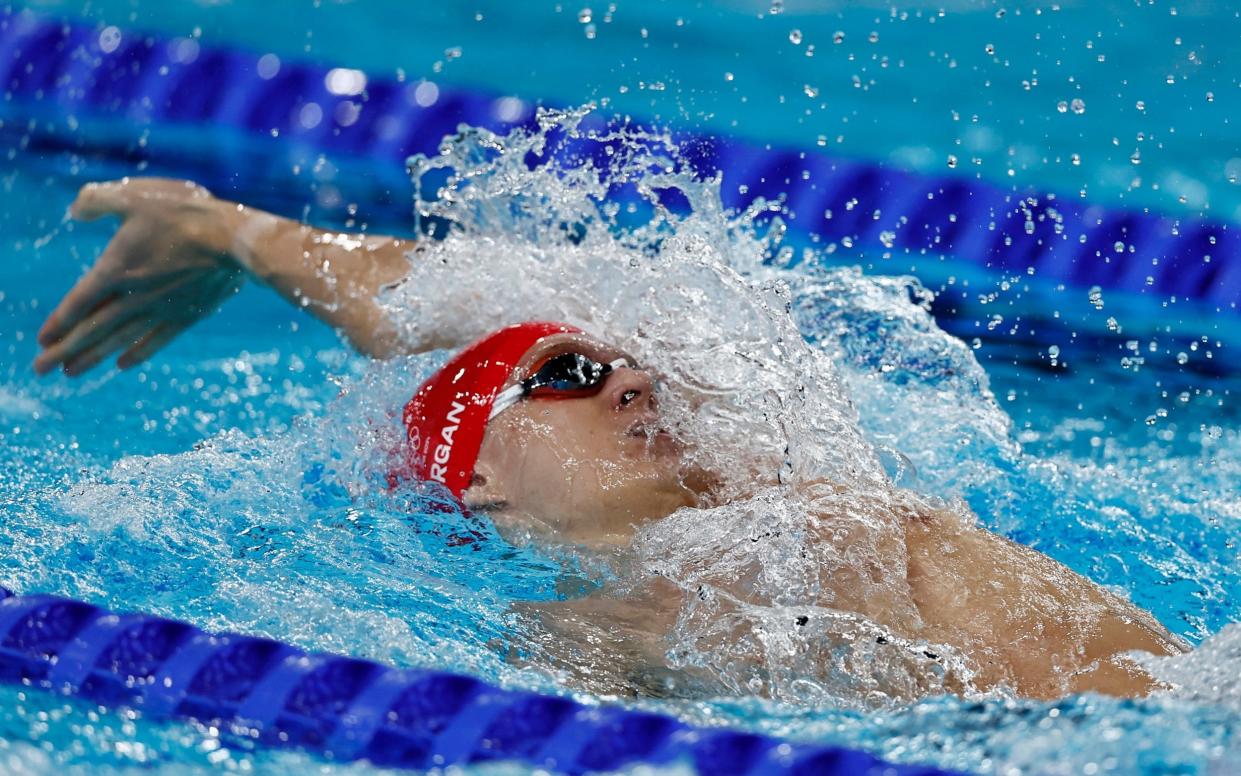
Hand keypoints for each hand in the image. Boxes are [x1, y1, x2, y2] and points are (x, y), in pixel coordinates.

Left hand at [35, 178, 244, 375]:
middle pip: (92, 330)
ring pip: (119, 340)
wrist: (233, 241)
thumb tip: (75, 210)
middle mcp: (134, 297)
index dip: (58, 322)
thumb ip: (98, 200)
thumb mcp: (133, 195)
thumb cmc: (183, 214)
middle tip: (40, 370)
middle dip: (63, 351)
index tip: (41, 340)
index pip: (78, 302)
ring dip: (92, 357)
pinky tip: (123, 363)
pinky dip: (137, 352)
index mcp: (115, 269)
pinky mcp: (187, 315)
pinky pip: (156, 340)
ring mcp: (161, 309)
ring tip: (71, 374)